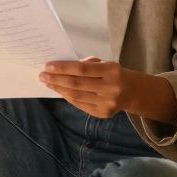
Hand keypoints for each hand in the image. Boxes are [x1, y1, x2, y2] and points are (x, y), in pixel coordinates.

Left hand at [38, 57, 176, 122]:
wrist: (133, 92)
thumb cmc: (114, 74)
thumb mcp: (105, 63)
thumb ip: (86, 64)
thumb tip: (61, 68)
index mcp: (112, 70)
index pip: (82, 69)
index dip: (63, 68)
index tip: (48, 66)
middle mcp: (111, 88)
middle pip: (77, 84)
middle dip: (57, 79)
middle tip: (43, 75)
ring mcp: (107, 103)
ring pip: (77, 96)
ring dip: (59, 89)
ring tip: (48, 83)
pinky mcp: (103, 113)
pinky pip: (80, 104)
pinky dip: (67, 97)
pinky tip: (60, 91)